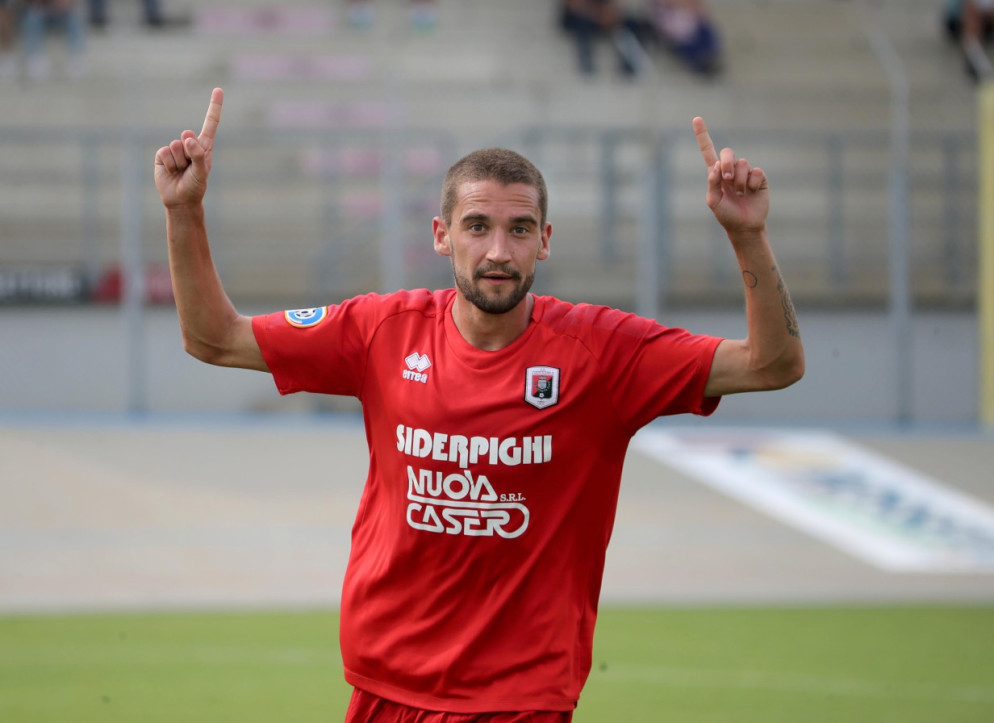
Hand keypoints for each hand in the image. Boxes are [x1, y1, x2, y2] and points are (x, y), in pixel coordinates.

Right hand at [154, 88, 222, 208]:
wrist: (180, 200)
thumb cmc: (195, 186)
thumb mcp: (202, 173)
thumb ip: (198, 155)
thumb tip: (188, 138)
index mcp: (204, 146)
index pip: (210, 123)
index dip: (214, 106)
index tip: (219, 89)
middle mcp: (190, 144)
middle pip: (188, 136)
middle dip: (189, 152)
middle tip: (189, 167)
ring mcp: (175, 149)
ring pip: (176, 145)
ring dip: (179, 161)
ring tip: (181, 171)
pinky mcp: (162, 154)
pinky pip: (165, 152)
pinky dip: (169, 163)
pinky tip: (171, 171)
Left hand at [693, 116, 768, 235]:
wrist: (745, 226)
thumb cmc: (726, 214)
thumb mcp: (713, 201)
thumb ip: (712, 183)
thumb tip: (716, 165)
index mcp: (716, 174)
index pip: (708, 150)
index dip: (702, 135)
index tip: (696, 119)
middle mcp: (730, 170)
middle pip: (727, 152)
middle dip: (727, 163)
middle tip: (727, 179)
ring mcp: (745, 173)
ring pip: (742, 163)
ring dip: (739, 181)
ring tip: (741, 194)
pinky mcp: (758, 178)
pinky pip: (755, 172)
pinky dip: (751, 183)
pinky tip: (751, 193)